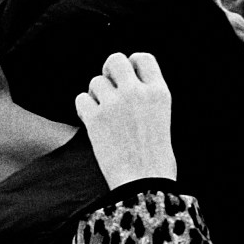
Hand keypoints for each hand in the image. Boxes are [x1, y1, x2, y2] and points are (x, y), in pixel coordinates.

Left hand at [76, 48, 177, 186]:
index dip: (132, 64)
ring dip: (95, 95)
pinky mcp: (95, 119)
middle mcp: (137, 92)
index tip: (127, 77)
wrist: (145, 185)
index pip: (143, 58)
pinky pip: (81, 99)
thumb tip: (126, 87)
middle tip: (109, 88)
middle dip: (109, 71)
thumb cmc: (156, 161)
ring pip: (95, 81)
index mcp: (159, 93)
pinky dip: (83, 109)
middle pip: (115, 60)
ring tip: (101, 113)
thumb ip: (147, 99)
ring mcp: (115, 104)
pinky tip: (91, 122)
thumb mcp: (162, 120)